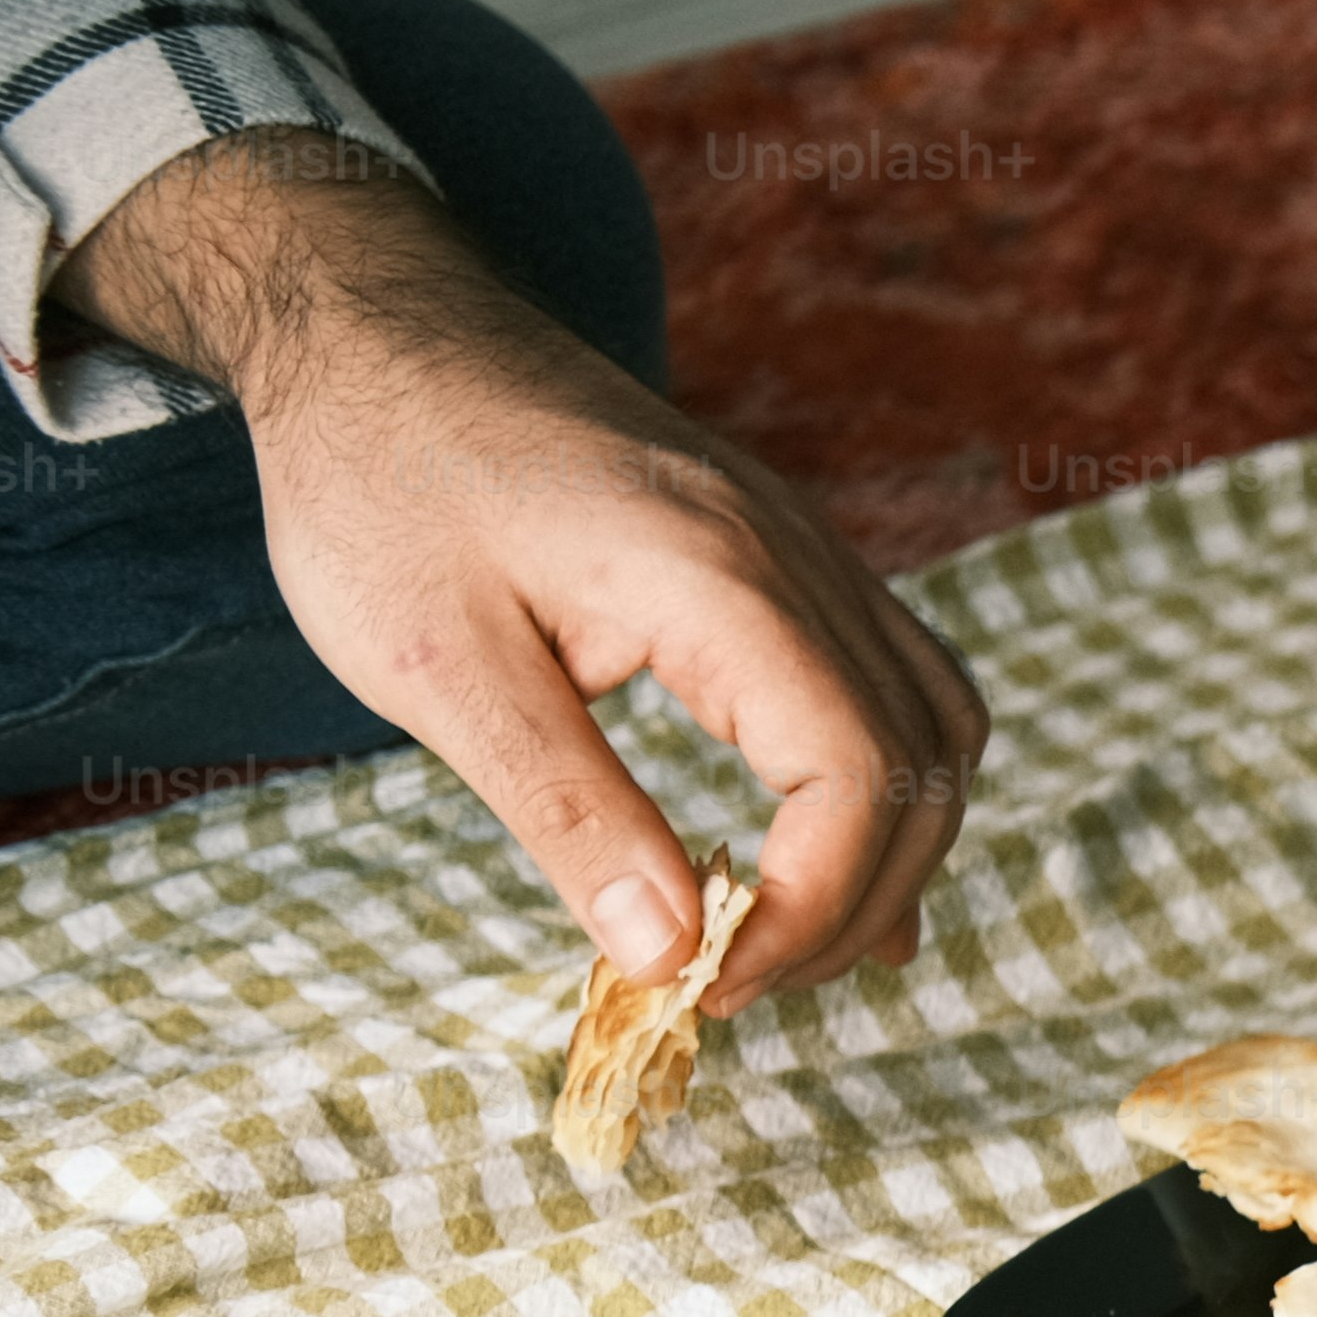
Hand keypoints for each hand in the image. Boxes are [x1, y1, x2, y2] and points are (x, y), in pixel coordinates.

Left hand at [69, 130, 980, 1010]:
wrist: (377, 328)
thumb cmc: (380, 482)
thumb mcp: (436, 666)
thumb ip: (566, 810)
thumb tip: (665, 954)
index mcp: (723, 582)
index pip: (859, 783)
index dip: (809, 915)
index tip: (705, 989)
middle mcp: (802, 560)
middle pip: (923, 771)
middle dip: (848, 910)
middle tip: (729, 987)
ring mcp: (812, 550)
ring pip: (939, 730)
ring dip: (889, 854)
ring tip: (787, 940)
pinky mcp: (791, 557)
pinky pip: (903, 683)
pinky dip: (890, 784)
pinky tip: (824, 848)